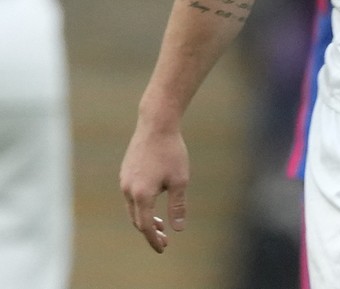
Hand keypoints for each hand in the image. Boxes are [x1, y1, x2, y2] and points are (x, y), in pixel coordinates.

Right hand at [119, 123, 189, 252]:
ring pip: (132, 208)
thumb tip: (178, 229)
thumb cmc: (171, 152)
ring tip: (161, 224)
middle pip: (137, 219)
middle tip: (164, 240)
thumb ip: (177, 206)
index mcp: (141, 195)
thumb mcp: (180, 181)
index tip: (163, 248)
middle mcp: (128, 190)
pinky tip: (153, 202)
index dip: (154, 240)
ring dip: (145, 218)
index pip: (146, 226)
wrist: (156, 125)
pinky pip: (131, 195)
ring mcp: (124, 181)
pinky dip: (141, 205)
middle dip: (150, 232)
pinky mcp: (125, 172)